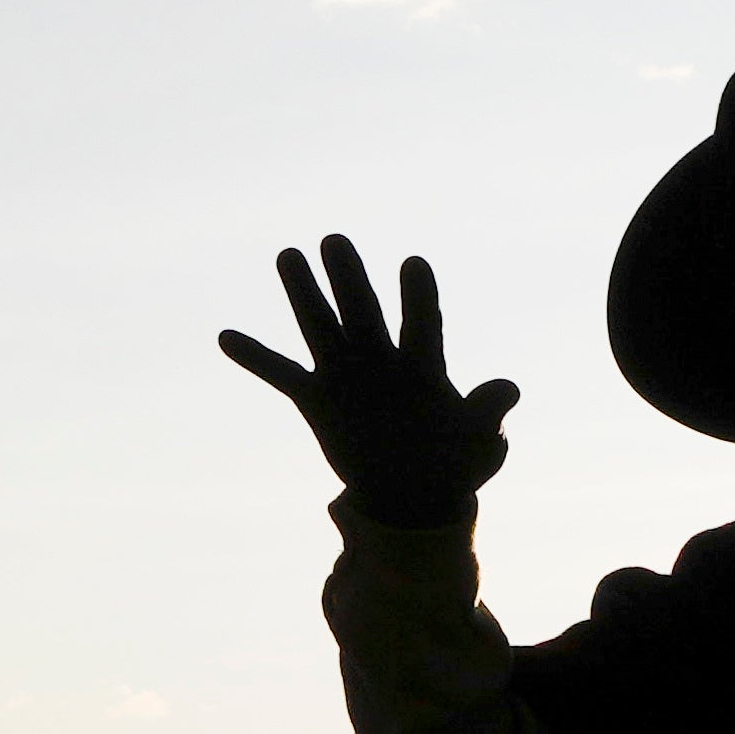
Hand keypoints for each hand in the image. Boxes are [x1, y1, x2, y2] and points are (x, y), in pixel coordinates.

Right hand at [221, 235, 519, 526]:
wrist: (415, 493)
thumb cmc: (455, 462)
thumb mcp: (482, 444)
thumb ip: (489, 413)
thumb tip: (509, 388)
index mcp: (424, 367)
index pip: (422, 324)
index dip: (420, 296)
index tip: (414, 263)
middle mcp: (381, 361)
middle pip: (364, 312)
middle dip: (350, 278)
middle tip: (336, 240)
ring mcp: (346, 376)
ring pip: (321, 327)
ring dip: (304, 293)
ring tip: (289, 254)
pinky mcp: (317, 399)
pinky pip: (281, 374)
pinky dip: (255, 357)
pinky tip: (225, 335)